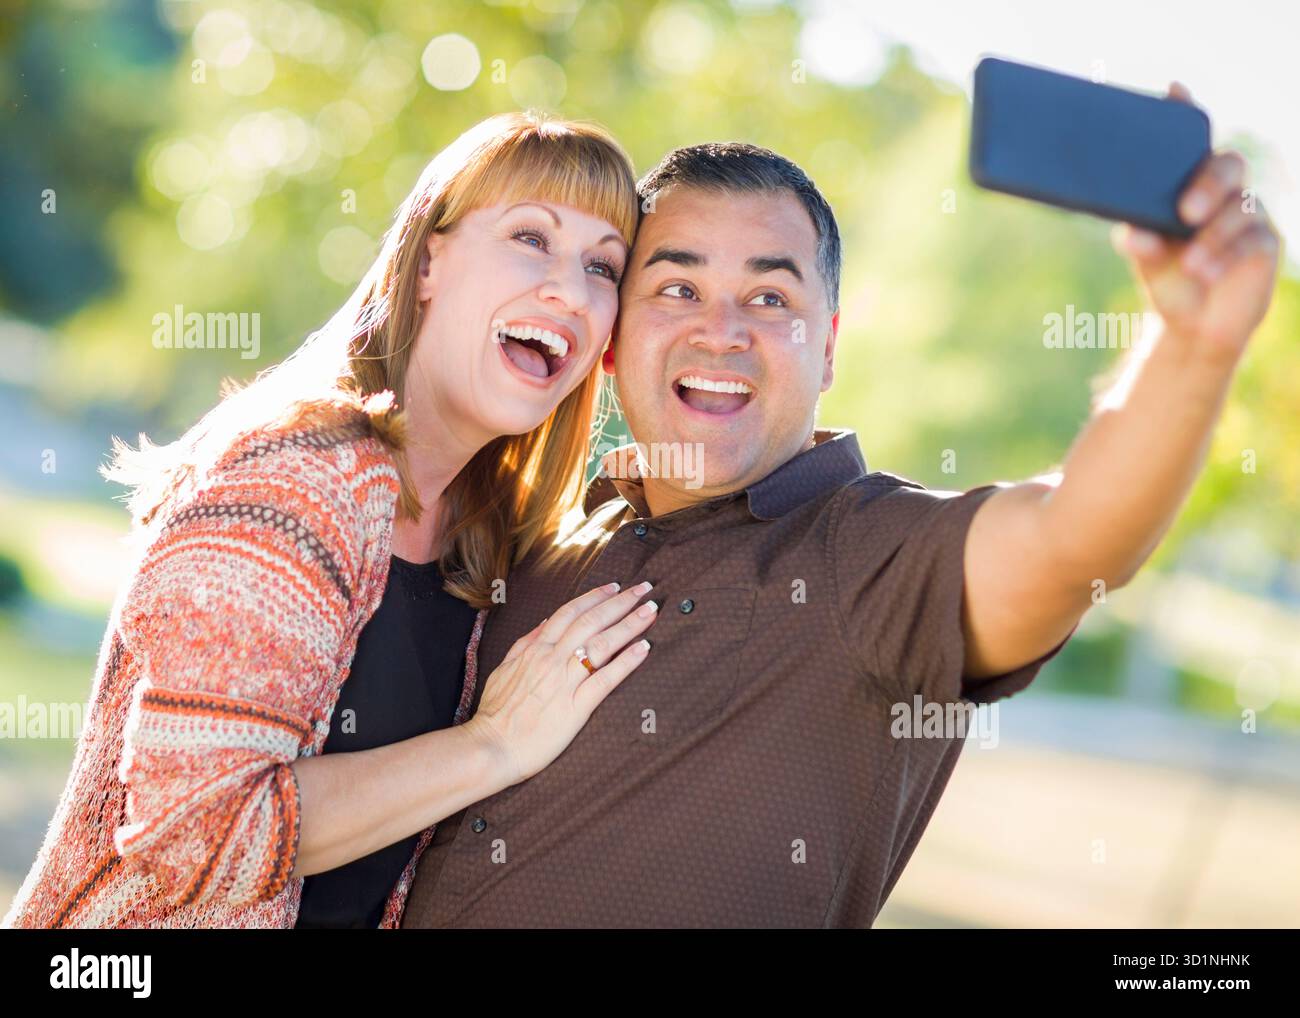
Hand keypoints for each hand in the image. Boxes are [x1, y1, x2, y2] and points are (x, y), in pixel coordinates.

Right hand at [463, 580, 658, 784]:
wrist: (491, 746)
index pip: (569, 612)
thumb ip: (526, 643)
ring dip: (630, 625)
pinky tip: (644, 648)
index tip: (615, 586)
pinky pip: (606, 679)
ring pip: (602, 644)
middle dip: (620, 602)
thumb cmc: (496, 712)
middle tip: (644, 589)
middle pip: (592, 621)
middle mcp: (552, 659)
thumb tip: (546, 621)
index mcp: (535, 649)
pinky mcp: (576, 707)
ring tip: (651, 611)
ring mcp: (564, 682)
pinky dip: (627, 662)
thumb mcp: (504, 668)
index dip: (595, 597)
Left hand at [1112, 82, 1280, 361]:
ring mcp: (1248, 214)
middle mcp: (1223, 191)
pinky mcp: (1265, 244)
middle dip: (1209, 183)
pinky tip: (1203, 271)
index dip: (1186, 112)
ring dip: (1212, 238)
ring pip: (1240, 209)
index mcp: (1190, 183)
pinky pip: (1252, 241)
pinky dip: (1224, 256)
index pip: (1192, 142)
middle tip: (1185, 211)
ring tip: (1189, 264)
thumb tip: (1135, 232)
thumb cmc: (1166, 275)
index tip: (1172, 90)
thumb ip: (1137, 239)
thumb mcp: (1144, 256)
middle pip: (1228, 165)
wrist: (1191, 323)